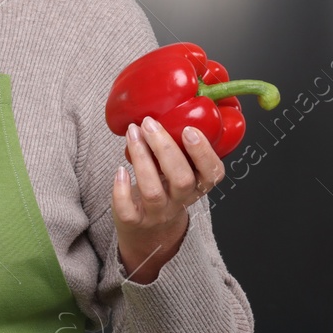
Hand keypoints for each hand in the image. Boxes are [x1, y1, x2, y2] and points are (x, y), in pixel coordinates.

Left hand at [110, 116, 225, 283]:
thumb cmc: (166, 187)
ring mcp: (158, 213)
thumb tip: (173, 102)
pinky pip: (128, 210)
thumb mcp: (182, 169)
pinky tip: (120, 170)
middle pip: (181, 179)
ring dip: (141, 158)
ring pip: (153, 190)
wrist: (149, 229)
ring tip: (132, 133)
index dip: (202, 153)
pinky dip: (122, 189)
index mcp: (199, 185)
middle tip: (149, 123)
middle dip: (165, 148)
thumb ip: (181, 145)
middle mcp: (181, 200)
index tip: (189, 130)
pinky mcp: (135, 221)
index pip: (212, 173)